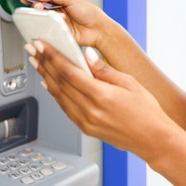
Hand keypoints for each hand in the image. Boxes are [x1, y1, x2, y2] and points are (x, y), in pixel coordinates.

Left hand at [26, 39, 176, 161]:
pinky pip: (65, 108)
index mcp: (101, 95)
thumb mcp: (129, 83)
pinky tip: (50, 85)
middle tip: (33, 50)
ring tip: (37, 64)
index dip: (52, 56)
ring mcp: (86, 121)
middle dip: (44, 64)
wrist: (152, 139)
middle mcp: (90, 110)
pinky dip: (55, 94)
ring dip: (45, 77)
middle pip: (59, 82)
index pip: (69, 72)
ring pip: (58, 96)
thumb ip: (104, 69)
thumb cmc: (146, 111)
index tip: (42, 45)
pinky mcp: (86, 128)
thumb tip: (86, 54)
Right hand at [28, 0, 110, 48]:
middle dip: (37, 9)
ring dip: (41, 19)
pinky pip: (48, 33)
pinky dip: (45, 31)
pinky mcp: (59, 35)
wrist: (98, 29)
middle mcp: (58, 14)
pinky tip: (44, 28)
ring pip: (44, 22)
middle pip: (41, 11)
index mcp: (60, 3)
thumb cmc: (89, 13)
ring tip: (42, 16)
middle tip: (36, 7)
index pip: (44, 0)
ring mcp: (58, 25)